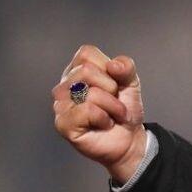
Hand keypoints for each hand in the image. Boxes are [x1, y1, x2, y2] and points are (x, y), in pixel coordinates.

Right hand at [51, 44, 146, 183]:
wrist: (130, 138)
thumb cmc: (125, 109)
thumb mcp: (131, 82)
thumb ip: (126, 67)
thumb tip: (113, 64)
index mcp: (76, 71)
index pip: (86, 53)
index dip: (108, 67)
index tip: (114, 83)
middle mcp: (64, 86)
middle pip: (86, 71)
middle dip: (111, 88)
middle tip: (114, 102)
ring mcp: (60, 105)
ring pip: (90, 93)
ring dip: (112, 106)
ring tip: (111, 115)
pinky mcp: (63, 124)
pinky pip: (88, 111)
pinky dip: (104, 118)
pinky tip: (103, 124)